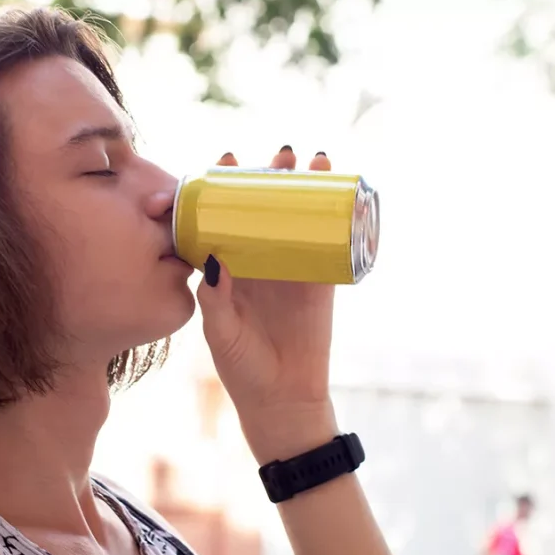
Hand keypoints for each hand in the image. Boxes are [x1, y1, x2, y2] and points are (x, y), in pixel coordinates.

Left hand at [196, 147, 339, 462]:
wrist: (283, 398)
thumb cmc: (242, 367)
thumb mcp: (220, 333)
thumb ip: (215, 300)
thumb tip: (213, 258)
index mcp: (227, 266)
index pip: (221, 216)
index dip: (222, 187)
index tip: (223, 162)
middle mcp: (258, 260)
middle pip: (263, 207)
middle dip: (270, 176)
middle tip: (277, 156)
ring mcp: (291, 267)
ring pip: (297, 217)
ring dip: (305, 186)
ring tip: (310, 161)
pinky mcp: (320, 280)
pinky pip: (329, 241)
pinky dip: (336, 215)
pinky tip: (341, 189)